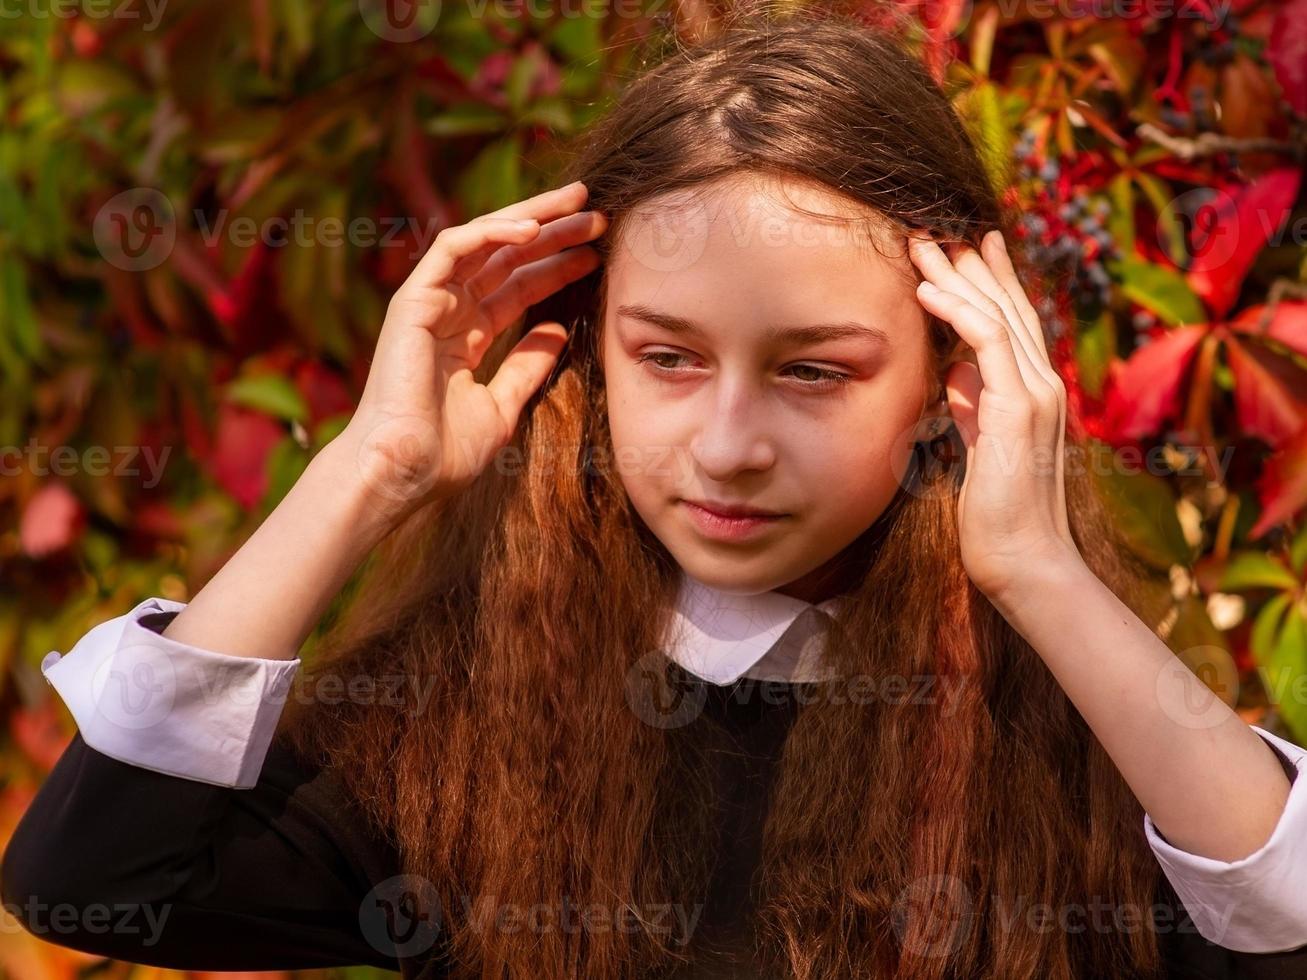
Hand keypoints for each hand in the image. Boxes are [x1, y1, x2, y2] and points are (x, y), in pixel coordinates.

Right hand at [339, 180, 606, 523]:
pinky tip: (532, 229)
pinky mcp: (414, 299)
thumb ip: (528, 365)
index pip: (516, 287)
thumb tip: (558, 328)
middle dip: (551, 233)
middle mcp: (447, 312)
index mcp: (465, 336)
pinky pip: (453, 248)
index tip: (597, 255)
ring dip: (531, 219)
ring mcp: (429, 302)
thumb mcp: (503, 404)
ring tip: (577, 205)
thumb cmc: (445, 453)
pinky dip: (491, 232)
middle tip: (597, 215)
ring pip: (483, 241)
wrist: (405, 473)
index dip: (555, 267)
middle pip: (505, 257)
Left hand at [907, 229, 1079, 597]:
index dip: (988, 282)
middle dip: (969, 265)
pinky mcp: (1019, 408)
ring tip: (920, 245)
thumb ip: (973, 409)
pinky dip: (957, 310)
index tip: (963, 248)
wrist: (1024, 561)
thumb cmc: (997, 517)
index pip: (1012, 323)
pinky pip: (988, 341)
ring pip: (997, 313)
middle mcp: (1041, 384)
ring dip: (956, 276)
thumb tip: (955, 374)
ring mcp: (1035, 393)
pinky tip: (927, 289)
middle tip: (934, 230)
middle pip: (1007, 307)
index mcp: (1032, 393)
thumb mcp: (980, 448)